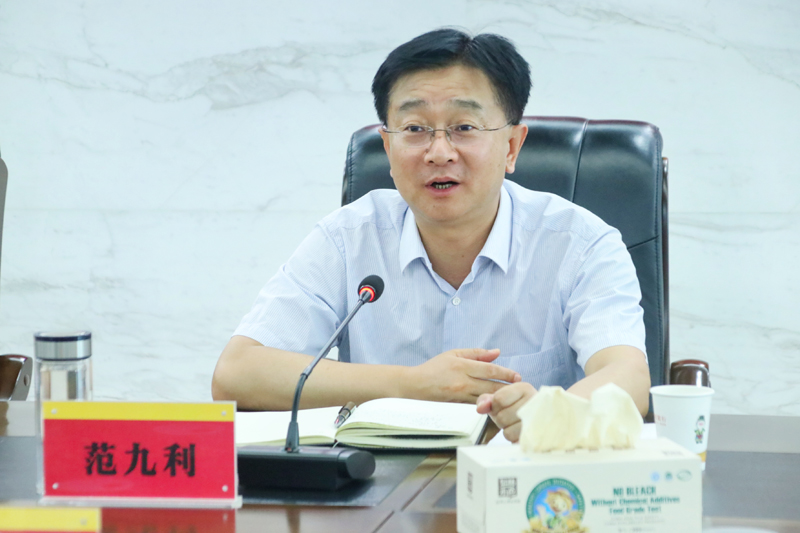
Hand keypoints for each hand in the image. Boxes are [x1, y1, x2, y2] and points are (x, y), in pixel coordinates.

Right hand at [406, 348, 520, 402]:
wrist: (414, 386)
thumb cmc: (434, 368)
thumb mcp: (453, 354)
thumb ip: (475, 353)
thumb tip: (496, 352)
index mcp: (462, 365)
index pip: (490, 370)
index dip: (506, 373)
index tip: (517, 377)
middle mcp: (462, 381)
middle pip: (491, 386)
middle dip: (508, 388)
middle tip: (520, 389)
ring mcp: (459, 396)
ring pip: (486, 398)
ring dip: (500, 399)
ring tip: (512, 399)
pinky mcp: (457, 407)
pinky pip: (476, 407)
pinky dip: (488, 406)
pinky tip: (496, 407)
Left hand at [476, 382, 536, 442]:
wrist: (540, 420)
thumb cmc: (517, 407)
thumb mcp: (500, 398)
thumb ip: (486, 400)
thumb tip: (480, 408)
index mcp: (523, 388)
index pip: (498, 399)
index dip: (495, 407)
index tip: (502, 407)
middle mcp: (534, 401)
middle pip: (502, 417)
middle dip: (501, 420)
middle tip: (510, 418)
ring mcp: (539, 419)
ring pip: (508, 432)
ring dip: (508, 431)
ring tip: (515, 425)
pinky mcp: (538, 436)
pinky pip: (516, 442)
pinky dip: (514, 439)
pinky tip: (519, 433)